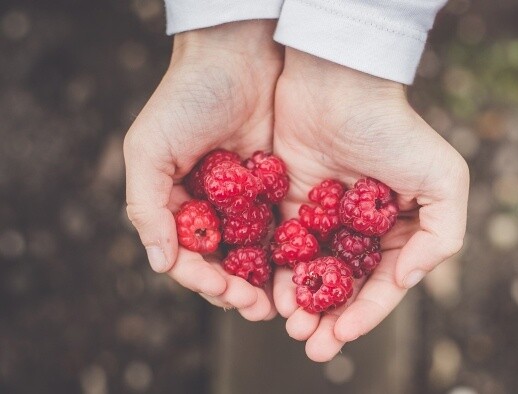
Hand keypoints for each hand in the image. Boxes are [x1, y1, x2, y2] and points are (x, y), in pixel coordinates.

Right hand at [123, 21, 281, 319]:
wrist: (239, 56)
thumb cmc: (186, 99)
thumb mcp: (149, 149)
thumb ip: (147, 206)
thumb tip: (159, 263)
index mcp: (177, 205)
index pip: (187, 256)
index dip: (203, 280)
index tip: (225, 292)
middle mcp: (213, 209)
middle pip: (225, 264)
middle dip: (239, 291)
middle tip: (260, 309)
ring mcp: (247, 202)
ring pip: (257, 253)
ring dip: (268, 282)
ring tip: (284, 303)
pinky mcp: (280, 189)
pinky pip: (286, 228)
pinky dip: (293, 252)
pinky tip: (306, 269)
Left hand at [272, 49, 469, 360]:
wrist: (337, 83)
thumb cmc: (394, 129)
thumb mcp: (444, 179)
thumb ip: (443, 236)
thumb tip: (405, 280)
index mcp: (398, 229)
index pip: (382, 284)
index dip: (365, 314)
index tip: (342, 335)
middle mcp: (360, 229)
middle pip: (344, 287)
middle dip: (329, 320)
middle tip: (312, 345)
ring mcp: (324, 218)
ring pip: (310, 274)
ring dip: (301, 305)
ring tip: (291, 326)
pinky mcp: (289, 204)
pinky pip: (282, 248)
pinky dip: (277, 274)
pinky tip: (271, 294)